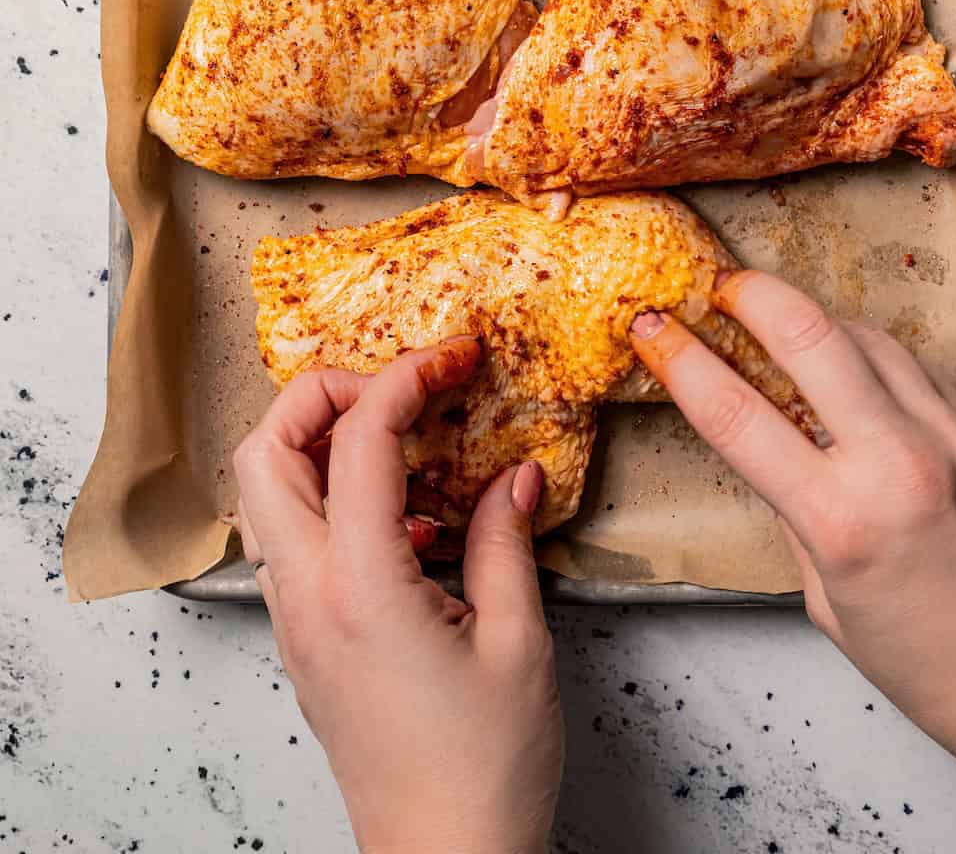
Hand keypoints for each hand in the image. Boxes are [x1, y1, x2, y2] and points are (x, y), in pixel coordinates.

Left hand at [234, 340, 562, 853]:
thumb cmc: (481, 773)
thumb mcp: (518, 644)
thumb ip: (507, 540)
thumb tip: (516, 473)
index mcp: (359, 587)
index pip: (358, 440)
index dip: (405, 377)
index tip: (451, 356)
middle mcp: (308, 597)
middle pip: (264, 451)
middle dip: (323, 394)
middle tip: (400, 388)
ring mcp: (297, 621)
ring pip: (267, 495)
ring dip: (322, 446)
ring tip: (406, 447)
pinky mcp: (307, 643)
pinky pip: (294, 541)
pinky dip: (334, 502)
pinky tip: (409, 522)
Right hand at [632, 273, 955, 851]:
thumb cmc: (941, 672)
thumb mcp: (832, 605)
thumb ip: (796, 516)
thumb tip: (766, 448)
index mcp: (843, 522)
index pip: (736, 414)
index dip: (680, 361)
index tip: (649, 329)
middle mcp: (898, 462)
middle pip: (807, 333)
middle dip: (750, 293)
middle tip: (716, 285)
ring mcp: (951, 435)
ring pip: (865, 335)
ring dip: (813, 318)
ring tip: (778, 320)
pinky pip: (914, 365)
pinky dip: (872, 354)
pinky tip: (852, 367)